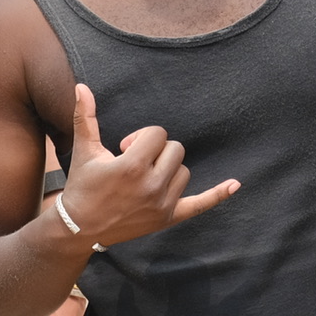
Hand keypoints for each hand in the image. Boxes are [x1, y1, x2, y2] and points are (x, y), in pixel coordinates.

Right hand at [57, 83, 239, 247]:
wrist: (80, 228)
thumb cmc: (82, 186)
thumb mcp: (83, 150)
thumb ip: (85, 117)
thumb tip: (81, 86)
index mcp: (133, 165)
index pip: (158, 134)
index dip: (141, 138)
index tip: (124, 149)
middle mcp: (152, 185)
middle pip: (175, 149)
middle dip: (157, 151)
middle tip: (135, 163)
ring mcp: (162, 204)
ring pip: (184, 171)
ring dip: (168, 169)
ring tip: (146, 178)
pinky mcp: (168, 217)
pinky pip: (199, 205)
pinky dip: (218, 195)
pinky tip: (235, 184)